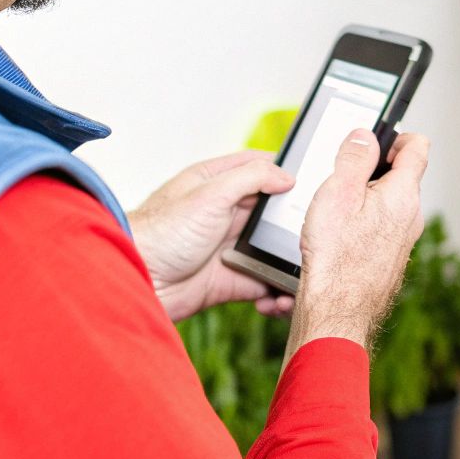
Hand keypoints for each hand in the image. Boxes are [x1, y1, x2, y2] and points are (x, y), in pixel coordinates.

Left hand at [128, 152, 296, 323]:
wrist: (139, 282)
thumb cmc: (160, 233)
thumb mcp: (209, 194)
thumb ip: (251, 178)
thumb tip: (286, 176)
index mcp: (215, 183)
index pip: (257, 168)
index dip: (285, 170)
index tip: (313, 176)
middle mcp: (223, 213)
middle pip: (271, 210)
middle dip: (294, 218)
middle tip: (320, 224)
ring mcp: (227, 246)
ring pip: (270, 248)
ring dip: (287, 256)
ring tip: (308, 261)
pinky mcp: (229, 279)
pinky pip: (262, 282)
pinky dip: (276, 289)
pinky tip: (283, 291)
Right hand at [289, 129, 428, 351]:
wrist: (338, 312)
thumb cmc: (337, 258)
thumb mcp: (338, 193)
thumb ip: (354, 158)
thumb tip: (366, 135)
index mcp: (403, 194)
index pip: (417, 148)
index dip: (397, 135)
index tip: (376, 138)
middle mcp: (411, 216)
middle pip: (402, 176)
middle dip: (375, 169)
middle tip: (344, 175)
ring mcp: (403, 240)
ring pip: (390, 205)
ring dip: (367, 199)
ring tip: (336, 209)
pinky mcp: (391, 259)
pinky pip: (381, 229)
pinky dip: (364, 224)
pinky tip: (339, 236)